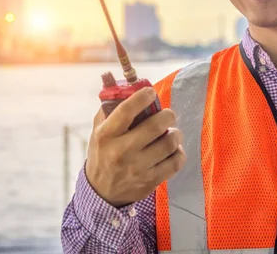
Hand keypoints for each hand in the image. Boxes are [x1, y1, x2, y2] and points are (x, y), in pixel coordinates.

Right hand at [85, 87, 185, 207]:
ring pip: (168, 144)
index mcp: (106, 135)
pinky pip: (175, 163)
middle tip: (168, 115)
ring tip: (172, 132)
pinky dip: (178, 153)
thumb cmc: (101, 154)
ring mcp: (137, 168)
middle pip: (155, 126)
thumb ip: (109, 108)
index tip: (151, 93)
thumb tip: (120, 84)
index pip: (126, 111)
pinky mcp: (150, 181)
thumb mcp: (97, 131)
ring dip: (175, 134)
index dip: (142, 97)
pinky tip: (173, 150)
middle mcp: (121, 151)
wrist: (101, 192)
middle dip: (167, 116)